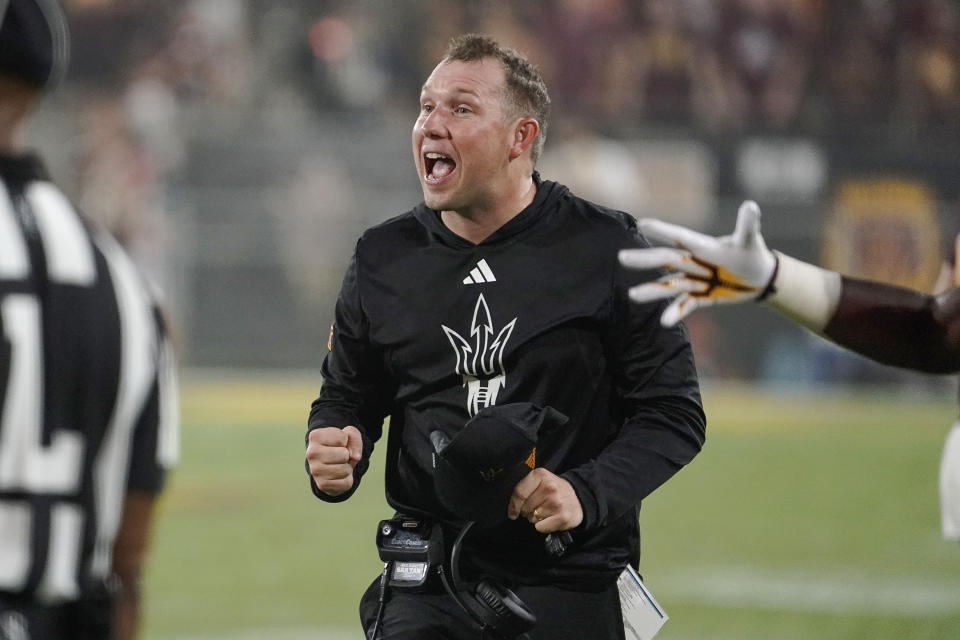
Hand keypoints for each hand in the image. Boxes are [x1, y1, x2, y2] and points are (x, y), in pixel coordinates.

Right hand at [306, 425, 362, 496]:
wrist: (331, 464)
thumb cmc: (339, 446)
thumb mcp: (348, 434)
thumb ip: (354, 437)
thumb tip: (355, 457)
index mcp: (315, 437)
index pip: (342, 438)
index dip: (346, 441)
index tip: (338, 443)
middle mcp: (311, 453)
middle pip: (344, 454)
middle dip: (347, 455)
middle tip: (339, 456)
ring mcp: (315, 470)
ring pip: (346, 469)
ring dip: (348, 467)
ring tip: (339, 464)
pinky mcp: (322, 484)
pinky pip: (346, 482)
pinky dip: (347, 479)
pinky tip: (338, 475)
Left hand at [507, 468, 582, 533]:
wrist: (579, 498)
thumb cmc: (555, 490)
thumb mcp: (541, 481)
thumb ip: (525, 488)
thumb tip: (512, 509)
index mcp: (541, 475)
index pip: (519, 493)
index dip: (513, 505)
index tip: (512, 513)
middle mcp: (549, 487)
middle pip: (524, 507)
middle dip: (526, 511)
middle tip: (537, 508)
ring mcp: (557, 502)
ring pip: (532, 518)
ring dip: (535, 518)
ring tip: (546, 511)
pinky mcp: (562, 517)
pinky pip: (540, 527)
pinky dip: (543, 526)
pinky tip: (551, 518)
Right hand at [618, 200, 777, 325]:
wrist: (758, 278)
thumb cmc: (752, 254)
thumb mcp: (751, 240)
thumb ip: (748, 226)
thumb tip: (751, 206)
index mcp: (703, 246)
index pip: (680, 237)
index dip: (663, 230)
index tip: (642, 224)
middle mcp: (694, 262)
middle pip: (666, 260)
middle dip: (645, 260)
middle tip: (622, 258)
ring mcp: (695, 280)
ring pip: (670, 285)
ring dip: (652, 290)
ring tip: (633, 295)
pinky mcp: (700, 297)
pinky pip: (685, 305)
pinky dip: (675, 313)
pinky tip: (664, 322)